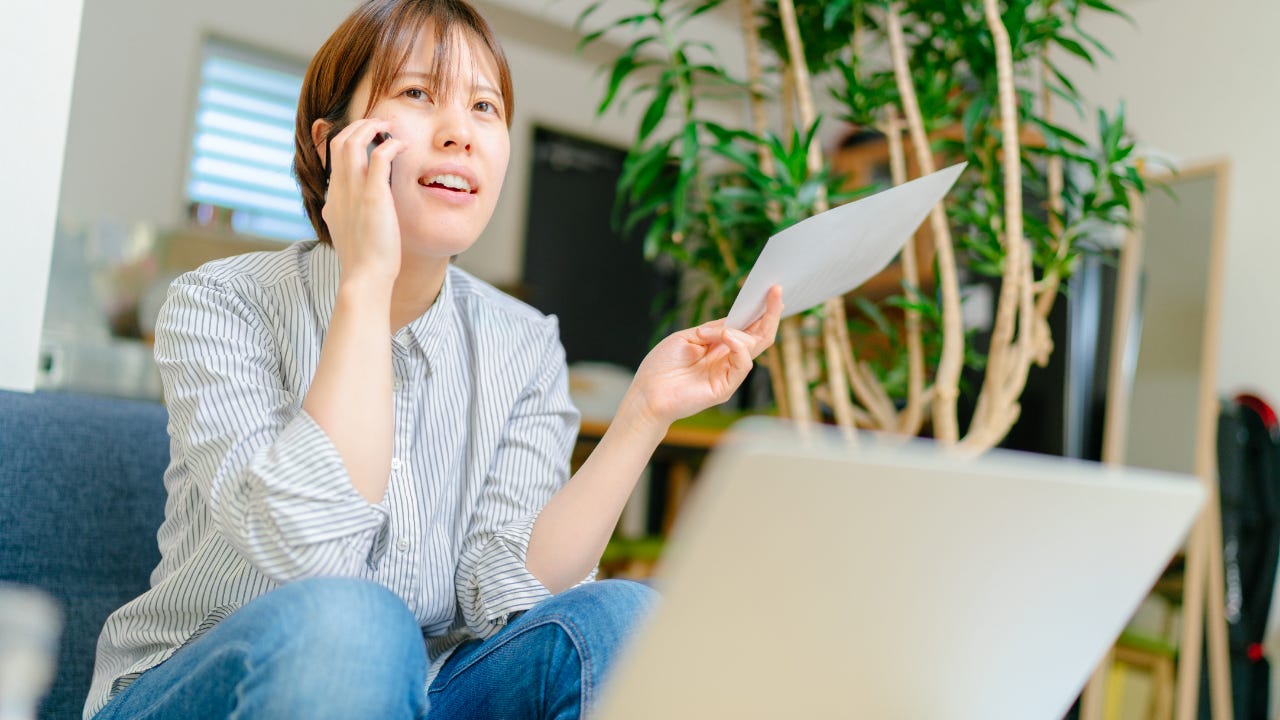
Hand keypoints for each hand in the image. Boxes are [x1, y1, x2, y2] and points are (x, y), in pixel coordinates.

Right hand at [320, 119, 404, 284]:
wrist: (364, 278)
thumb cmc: (365, 263)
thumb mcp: (353, 235)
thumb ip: (355, 218)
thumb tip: (364, 214)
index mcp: (333, 199)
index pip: (333, 157)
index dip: (348, 140)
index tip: (367, 137)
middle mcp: (339, 190)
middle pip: (338, 142)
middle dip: (358, 126)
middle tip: (380, 125)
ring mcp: (353, 191)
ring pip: (352, 141)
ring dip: (371, 127)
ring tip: (389, 126)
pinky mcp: (373, 196)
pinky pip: (379, 156)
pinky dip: (391, 144)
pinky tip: (403, 146)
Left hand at [626, 286, 783, 428]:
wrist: (647, 393)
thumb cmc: (662, 366)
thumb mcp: (687, 338)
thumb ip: (713, 329)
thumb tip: (734, 322)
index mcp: (719, 345)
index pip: (747, 327)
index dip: (760, 310)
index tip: (770, 290)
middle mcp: (728, 358)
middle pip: (760, 335)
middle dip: (770, 313)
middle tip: (775, 292)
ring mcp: (729, 373)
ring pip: (755, 347)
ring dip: (742, 331)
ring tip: (723, 330)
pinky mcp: (726, 387)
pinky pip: (743, 364)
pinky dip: (739, 346)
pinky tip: (727, 336)